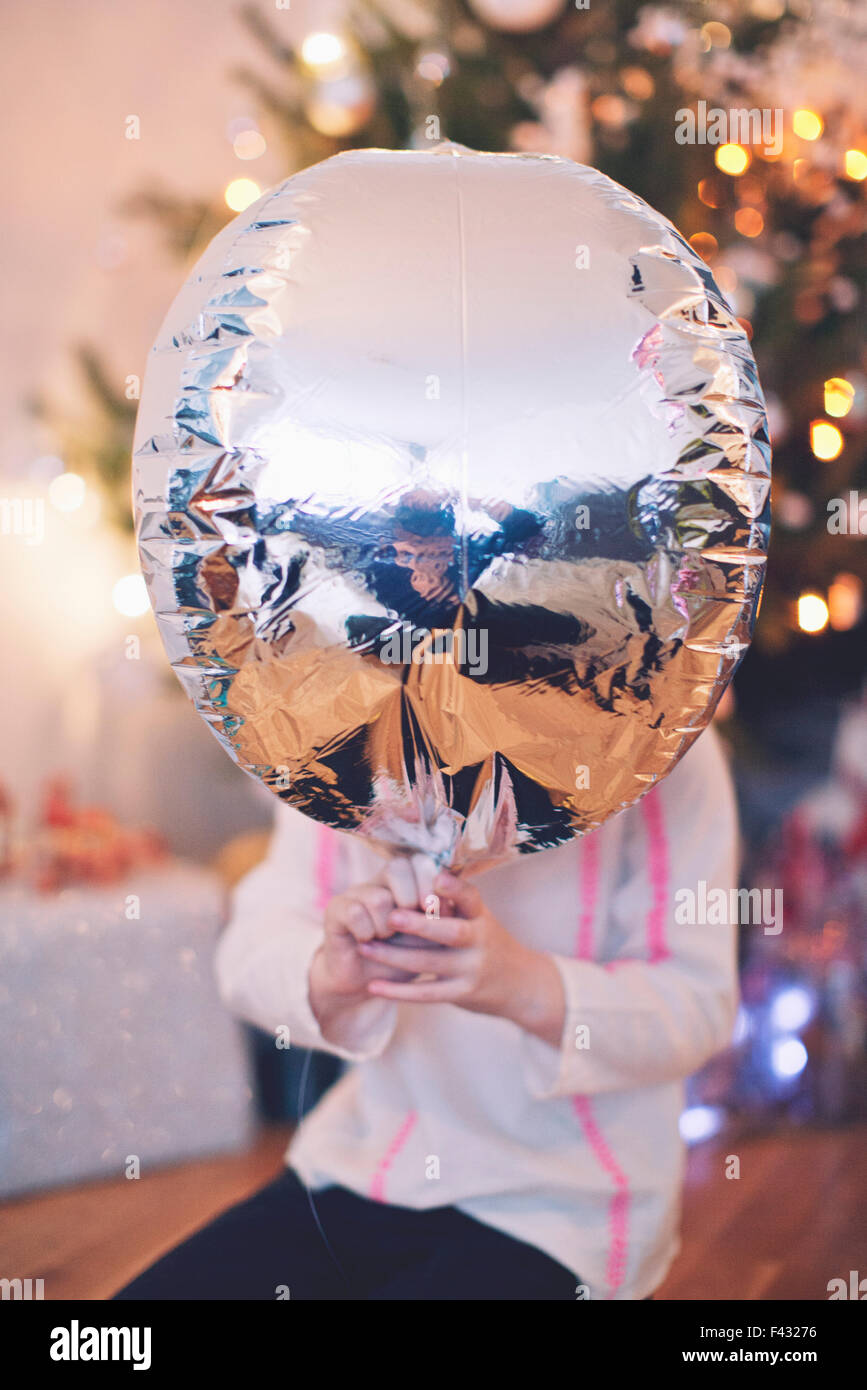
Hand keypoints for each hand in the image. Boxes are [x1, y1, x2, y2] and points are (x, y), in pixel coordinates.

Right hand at [308, 856, 431, 1046]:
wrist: (367, 983)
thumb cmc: (403, 957)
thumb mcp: (429, 938)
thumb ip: (439, 919)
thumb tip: (447, 905)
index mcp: (406, 882)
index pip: (418, 862)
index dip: (429, 881)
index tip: (435, 908)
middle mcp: (380, 881)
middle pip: (397, 868)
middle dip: (410, 899)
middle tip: (410, 922)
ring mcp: (356, 892)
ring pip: (378, 898)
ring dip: (387, 926)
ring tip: (386, 937)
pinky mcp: (336, 908)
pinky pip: (355, 912)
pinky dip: (366, 932)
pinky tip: (366, 942)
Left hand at [358, 870, 565, 1046]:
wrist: (520, 984)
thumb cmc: (486, 942)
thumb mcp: (478, 918)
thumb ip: (452, 903)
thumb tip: (417, 870)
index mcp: (480, 916)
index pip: (470, 898)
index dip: (455, 888)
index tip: (436, 877)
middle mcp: (480, 940)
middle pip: (451, 932)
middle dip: (420, 925)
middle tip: (391, 917)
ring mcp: (472, 969)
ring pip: (431, 962)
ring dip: (395, 956)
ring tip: (365, 947)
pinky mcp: (462, 993)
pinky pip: (427, 994)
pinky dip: (399, 991)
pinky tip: (374, 986)